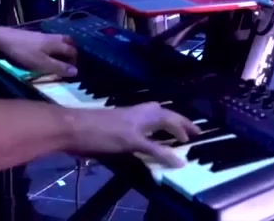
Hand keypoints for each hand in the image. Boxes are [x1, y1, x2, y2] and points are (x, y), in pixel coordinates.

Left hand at [0, 27, 77, 77]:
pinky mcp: (35, 36)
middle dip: (72, 52)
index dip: (75, 61)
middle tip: (69, 63)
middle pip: (68, 42)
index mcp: (57, 43)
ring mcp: (44, 35)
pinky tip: (46, 55)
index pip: (73, 51)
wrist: (3, 39)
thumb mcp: (42, 64)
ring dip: (62, 49)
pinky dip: (54, 48)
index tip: (72, 72)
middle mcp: (53, 37)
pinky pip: (51, 41)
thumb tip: (76, 71)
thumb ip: (59, 67)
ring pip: (59, 41)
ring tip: (58, 61)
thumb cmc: (24, 53)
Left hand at [67, 102, 200, 168]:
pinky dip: (153, 132)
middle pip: (166, 116)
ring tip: (175, 135)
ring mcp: (131, 117)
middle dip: (179, 124)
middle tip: (191, 134)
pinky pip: (145, 126)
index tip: (198, 135)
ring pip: (155, 119)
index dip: (186, 128)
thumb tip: (182, 161)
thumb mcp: (134, 143)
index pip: (174, 119)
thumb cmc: (106, 132)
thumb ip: (157, 151)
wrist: (74, 128)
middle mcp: (143, 112)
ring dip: (166, 126)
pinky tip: (150, 140)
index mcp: (149, 113)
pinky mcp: (121, 126)